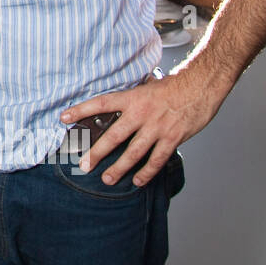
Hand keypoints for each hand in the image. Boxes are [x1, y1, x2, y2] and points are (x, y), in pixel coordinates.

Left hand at [60, 71, 226, 186]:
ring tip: (107, 178)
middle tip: (84, 165)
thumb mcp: (148, 87)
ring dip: (119, 168)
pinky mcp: (172, 138)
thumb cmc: (175, 86)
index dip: (81, 110)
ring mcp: (157, 127)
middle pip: (113, 136)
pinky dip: (146, 172)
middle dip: (97, 153)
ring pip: (133, 153)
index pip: (101, 103)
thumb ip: (133, 100)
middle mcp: (142, 113)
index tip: (64, 118)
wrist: (201, 85)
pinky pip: (156, 160)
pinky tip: (138, 180)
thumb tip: (118, 107)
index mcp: (133, 98)